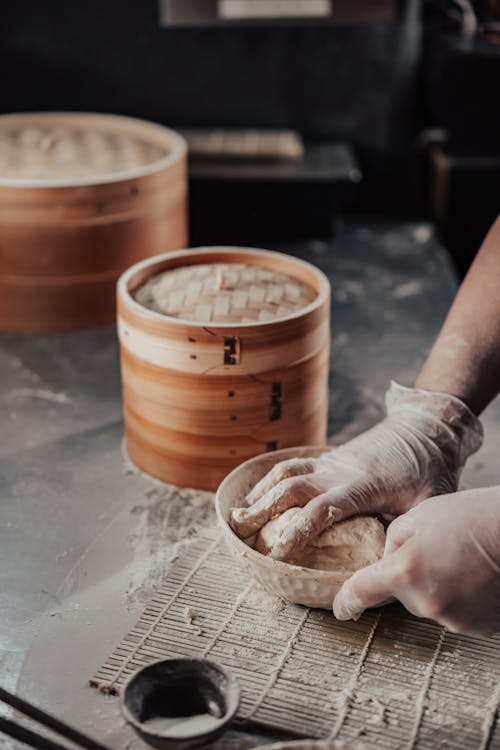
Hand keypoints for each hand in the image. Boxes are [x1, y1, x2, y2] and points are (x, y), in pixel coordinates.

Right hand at [230, 382, 481, 560]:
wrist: (425, 428)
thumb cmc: (431, 470)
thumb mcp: (431, 504)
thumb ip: (410, 532)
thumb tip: (390, 568)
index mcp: (362, 486)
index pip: (322, 510)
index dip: (298, 532)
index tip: (278, 555)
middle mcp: (339, 471)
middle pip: (291, 486)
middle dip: (264, 509)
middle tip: (242, 532)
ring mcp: (332, 462)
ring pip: (287, 472)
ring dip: (262, 492)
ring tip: (241, 515)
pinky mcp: (330, 458)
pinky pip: (293, 465)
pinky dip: (272, 478)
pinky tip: (261, 492)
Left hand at [333, 487, 499, 635]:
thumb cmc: (471, 517)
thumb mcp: (419, 516)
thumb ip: (392, 541)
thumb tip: (386, 559)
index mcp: (403, 571)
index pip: (361, 593)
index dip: (347, 601)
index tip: (342, 608)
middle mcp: (425, 602)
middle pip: (400, 594)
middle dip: (409, 575)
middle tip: (436, 550)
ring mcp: (453, 619)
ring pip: (428, 603)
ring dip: (436, 586)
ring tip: (461, 560)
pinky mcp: (476, 629)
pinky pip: (454, 613)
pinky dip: (459, 597)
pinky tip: (475, 575)